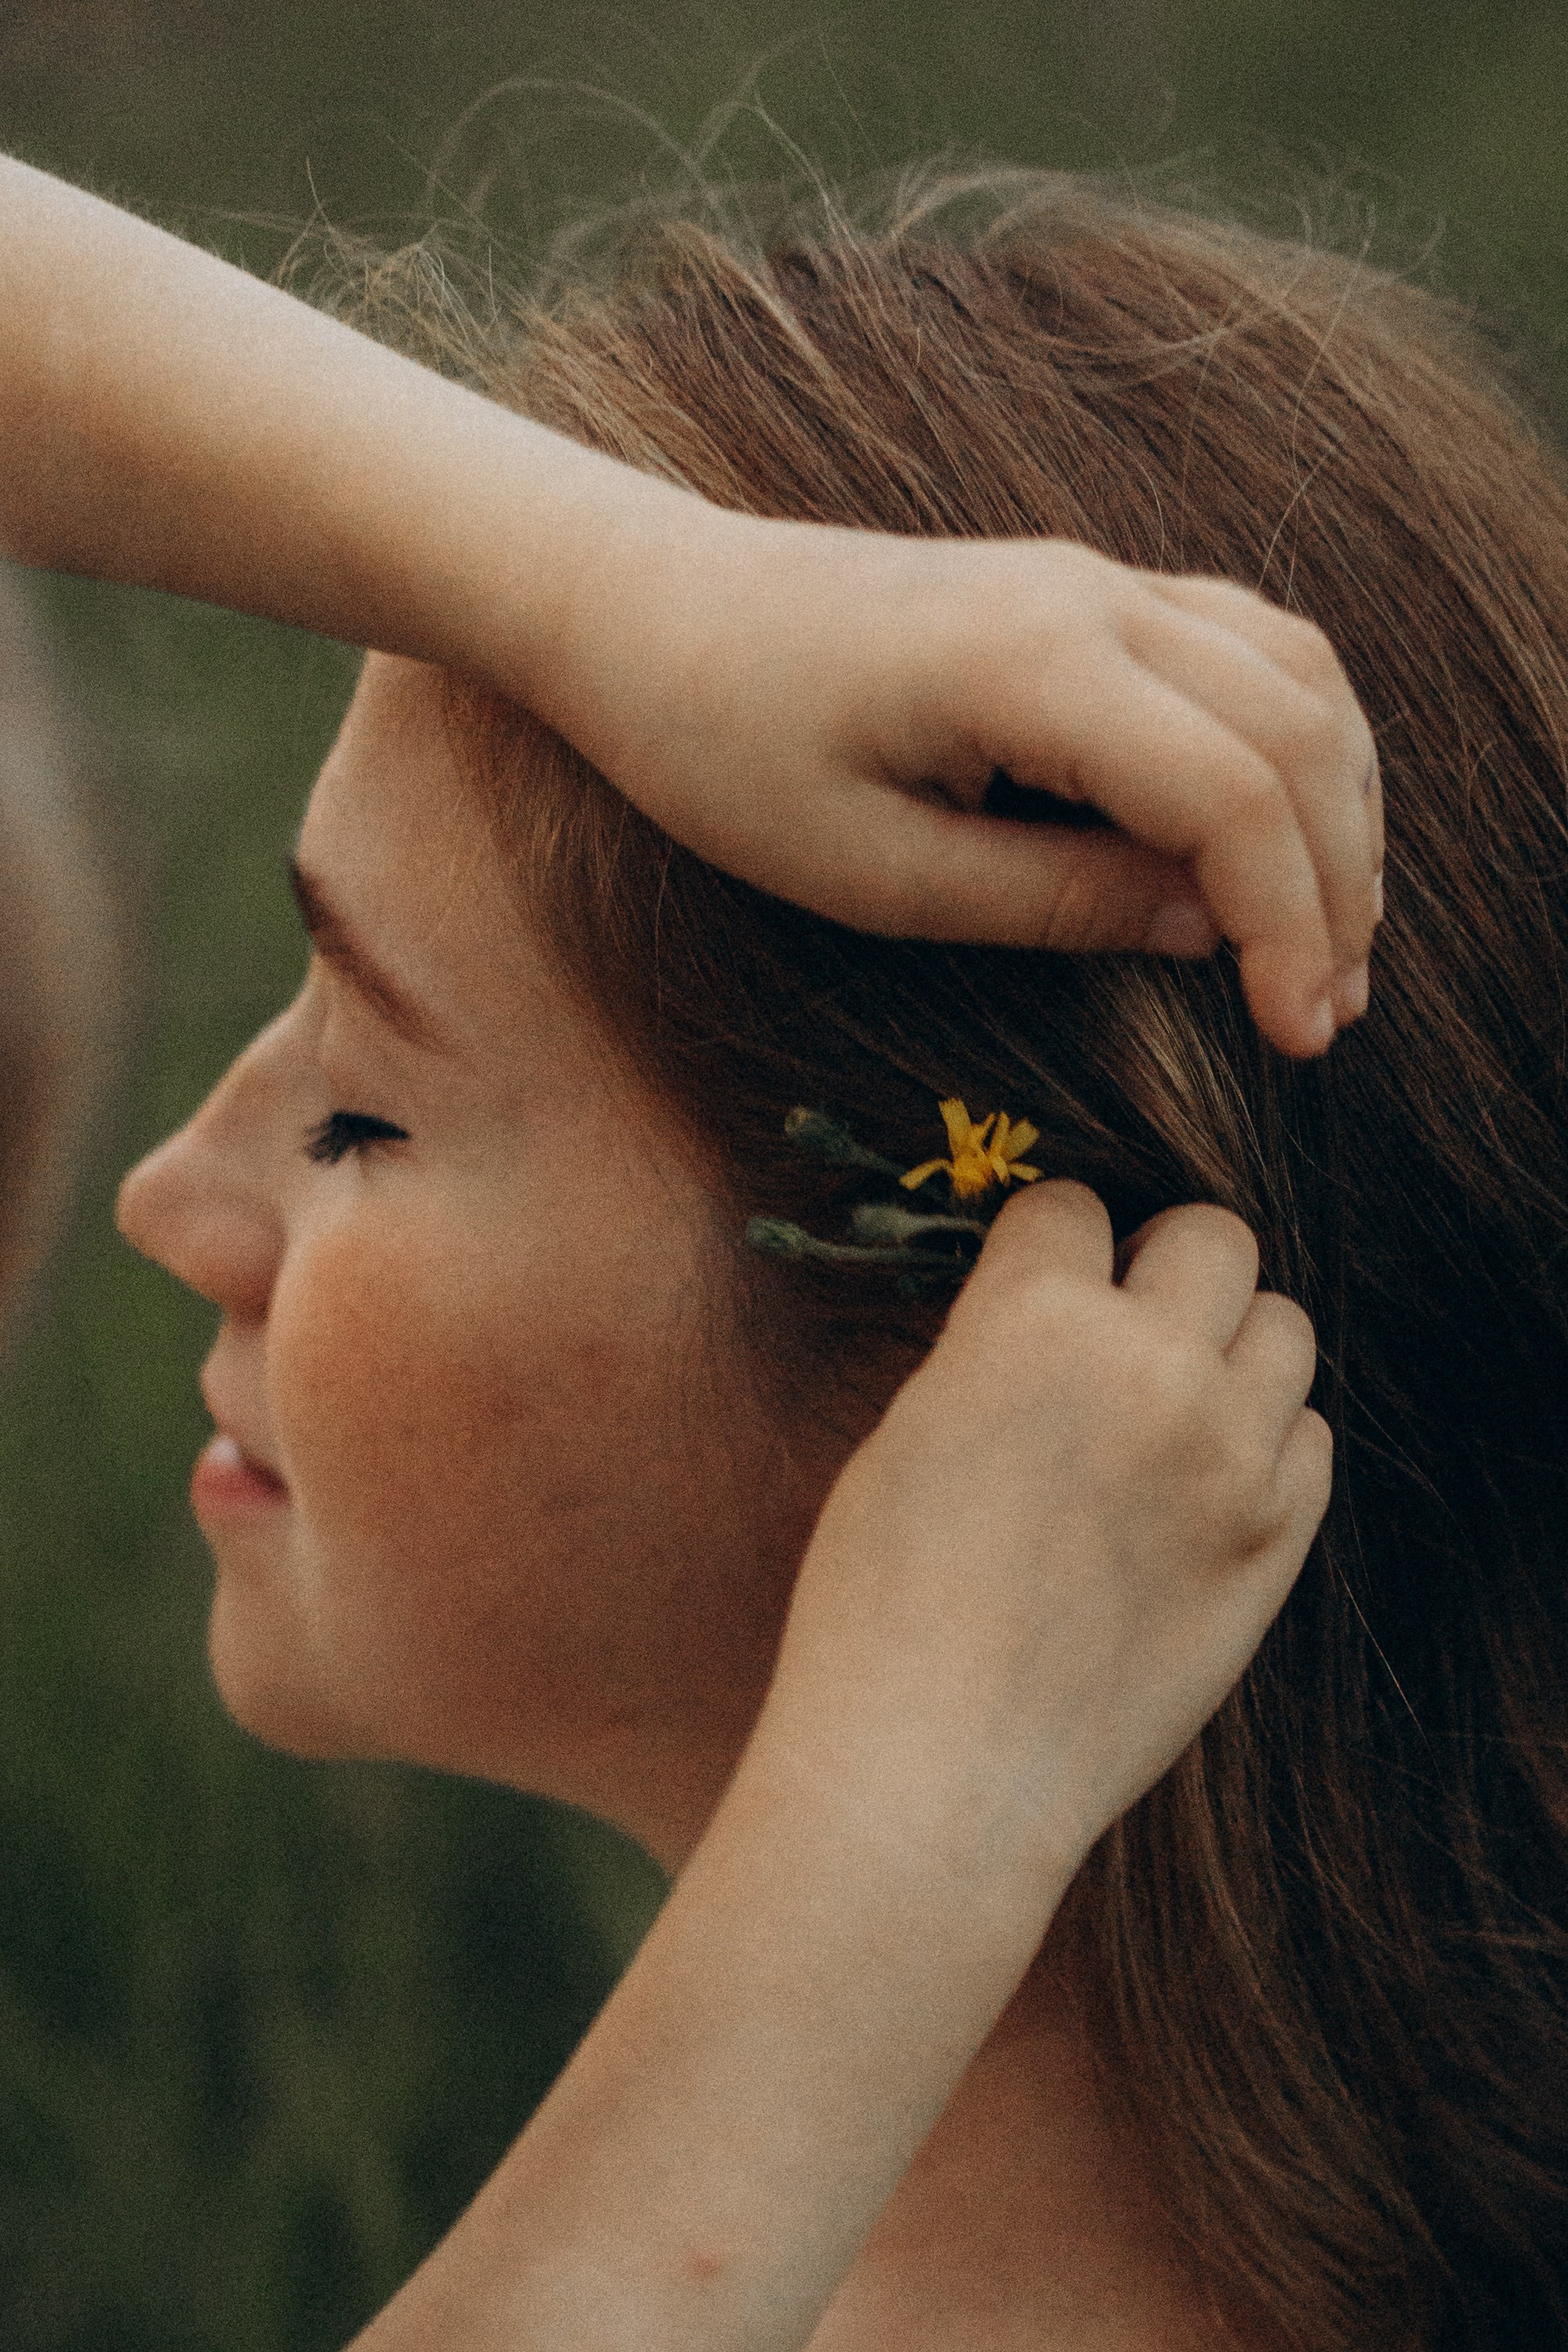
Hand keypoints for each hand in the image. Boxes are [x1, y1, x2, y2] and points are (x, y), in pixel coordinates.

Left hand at [583, 516, 1379, 1059]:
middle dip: (1340, 882)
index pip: (1234, 792)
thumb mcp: (870, 873)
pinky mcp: (1082, 587)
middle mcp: (1091, 594)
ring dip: (1339, 808)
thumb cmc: (721, 747)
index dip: (1292, 923)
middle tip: (1326, 1014)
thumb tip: (1208, 928)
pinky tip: (1283, 834)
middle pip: (1297, 729)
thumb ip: (1051, 899)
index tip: (1298, 1036)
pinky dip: (1294, 743)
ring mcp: (1094, 576)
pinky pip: (1247, 645)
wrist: (647, 608)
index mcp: (1031, 664)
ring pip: (1298, 674)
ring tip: (1329, 940)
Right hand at [757, 1180, 1330, 1904]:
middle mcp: (1149, 1367)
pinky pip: (1310, 1440)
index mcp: (1030, 1321)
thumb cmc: (881, 1605)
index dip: (1047, 1243)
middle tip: (1122, 1324)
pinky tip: (1201, 1482)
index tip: (1037, 1281)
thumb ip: (999, 1347)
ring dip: (1229, 1346)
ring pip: (1284, 1328)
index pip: (1072, 1206)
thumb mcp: (910, 1430)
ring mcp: (1230, 1456)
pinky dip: (1265, 1443)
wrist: (936, 1770)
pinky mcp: (1275, 1542)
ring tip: (1171, 1403)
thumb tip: (1058, 1307)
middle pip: (1213, 1237)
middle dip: (1162, 1265)